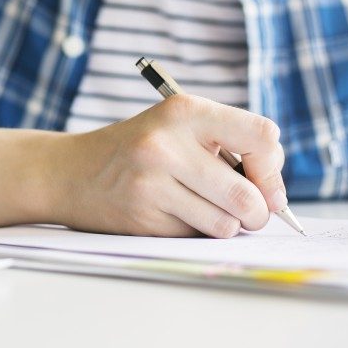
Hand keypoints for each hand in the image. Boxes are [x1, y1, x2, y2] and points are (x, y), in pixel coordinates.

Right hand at [55, 94, 287, 237]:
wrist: (71, 170)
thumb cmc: (140, 149)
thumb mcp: (179, 127)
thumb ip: (230, 147)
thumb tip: (277, 196)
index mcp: (184, 110)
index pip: (262, 136)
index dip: (273, 167)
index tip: (266, 181)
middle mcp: (167, 143)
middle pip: (248, 196)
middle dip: (257, 213)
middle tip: (248, 212)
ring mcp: (152, 182)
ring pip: (226, 224)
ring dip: (225, 225)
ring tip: (203, 209)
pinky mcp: (142, 217)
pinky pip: (195, 237)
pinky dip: (194, 232)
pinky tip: (171, 214)